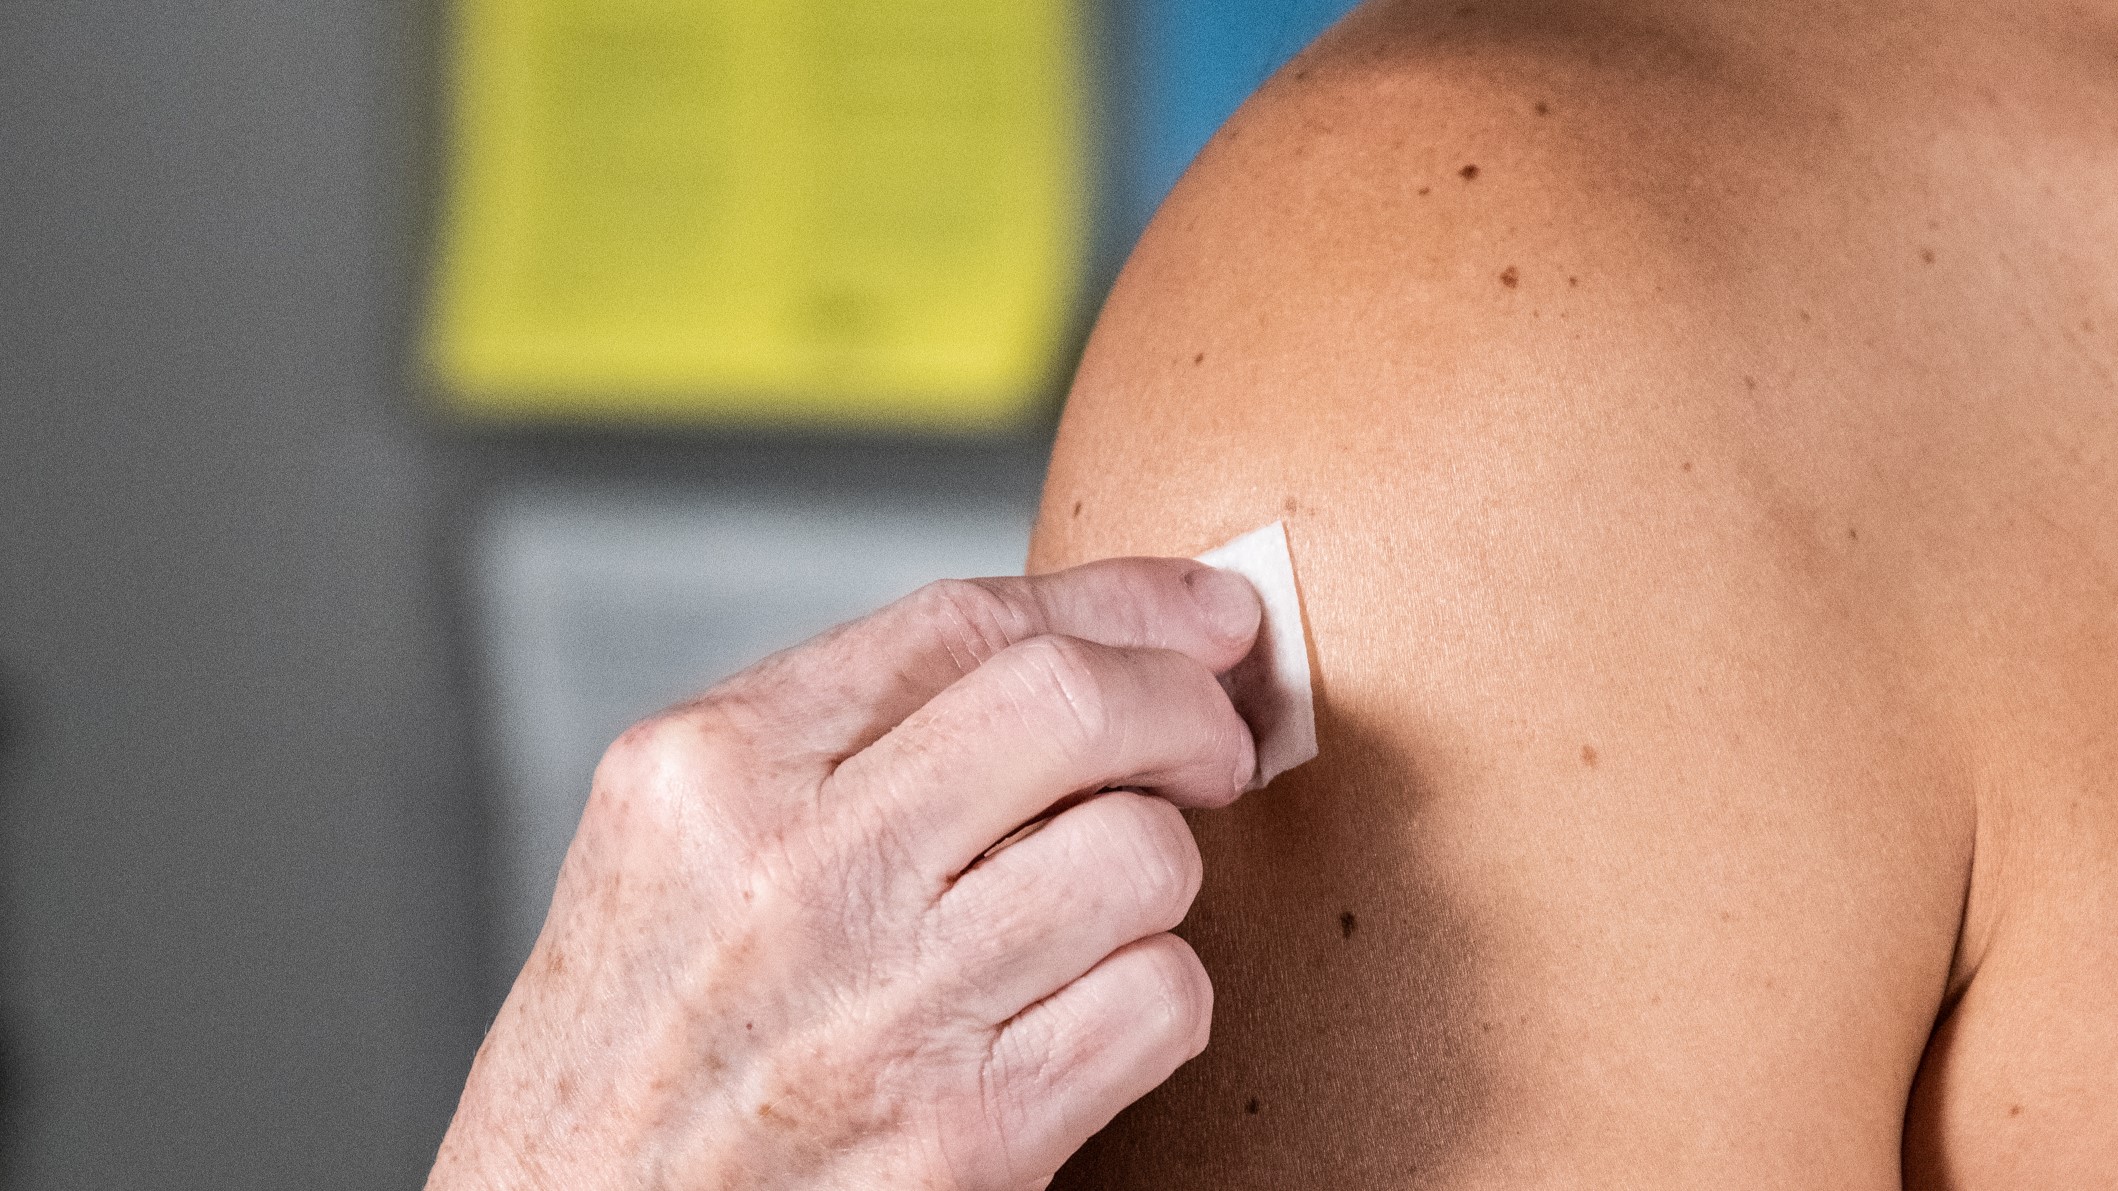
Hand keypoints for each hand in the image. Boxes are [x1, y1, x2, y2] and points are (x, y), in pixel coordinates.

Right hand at [427, 558, 1263, 1189]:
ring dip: (1153, 873)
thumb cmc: (635, 1049)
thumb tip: (1083, 642)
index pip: (966, 622)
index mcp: (710, 771)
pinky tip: (1081, 1010)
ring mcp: (883, 1010)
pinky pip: (1160, 1000)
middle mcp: (793, 876)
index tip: (1203, 616)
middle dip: (1183, 707)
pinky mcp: (967, 1138)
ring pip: (1142, 852)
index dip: (1121, 601)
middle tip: (1207, 741)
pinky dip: (1153, 997)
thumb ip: (847, 733)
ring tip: (1091, 906)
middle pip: (1074, 705)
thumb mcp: (679, 841)